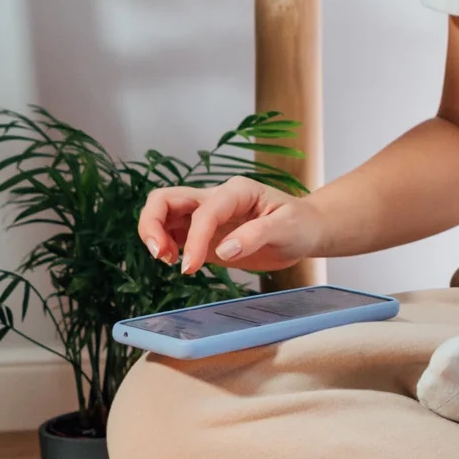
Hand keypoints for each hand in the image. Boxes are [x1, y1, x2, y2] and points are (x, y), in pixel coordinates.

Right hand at [138, 176, 324, 275]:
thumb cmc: (300, 224)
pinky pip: (173, 233)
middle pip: (166, 199)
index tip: (191, 267)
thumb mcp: (287, 228)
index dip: (193, 238)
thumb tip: (224, 250)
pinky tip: (175, 262)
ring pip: (163, 213)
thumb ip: (256, 236)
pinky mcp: (204, 234)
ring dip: (154, 234)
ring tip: (167, 260)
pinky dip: (164, 245)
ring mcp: (206, 215)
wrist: (305, 231)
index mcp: (236, 191)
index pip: (203, 211)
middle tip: (160, 255)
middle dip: (152, 223)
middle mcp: (215, 198)